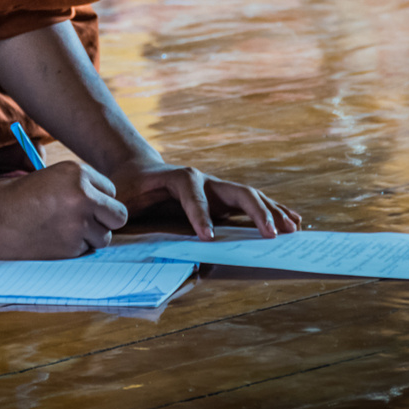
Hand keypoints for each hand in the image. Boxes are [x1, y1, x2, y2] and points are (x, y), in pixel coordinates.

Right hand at [0, 161, 129, 259]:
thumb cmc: (14, 196)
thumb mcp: (50, 179)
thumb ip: (79, 190)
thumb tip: (107, 211)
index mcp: (78, 172)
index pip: (111, 190)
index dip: (97, 200)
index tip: (80, 205)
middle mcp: (84, 195)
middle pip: (118, 215)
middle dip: (105, 221)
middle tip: (86, 223)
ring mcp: (79, 223)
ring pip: (103, 237)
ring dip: (89, 238)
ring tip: (61, 231)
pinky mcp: (70, 246)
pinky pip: (86, 251)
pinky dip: (74, 250)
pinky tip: (52, 241)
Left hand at [110, 160, 301, 239]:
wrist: (136, 170)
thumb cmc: (127, 187)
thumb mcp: (119, 197)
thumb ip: (118, 211)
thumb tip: (115, 228)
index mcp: (177, 177)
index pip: (192, 193)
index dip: (200, 214)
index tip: (207, 238)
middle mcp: (203, 179)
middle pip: (235, 189)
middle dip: (255, 211)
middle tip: (270, 234)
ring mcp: (216, 188)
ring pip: (249, 196)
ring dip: (272, 212)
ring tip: (292, 229)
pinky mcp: (223, 199)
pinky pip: (252, 204)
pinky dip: (273, 211)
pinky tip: (293, 221)